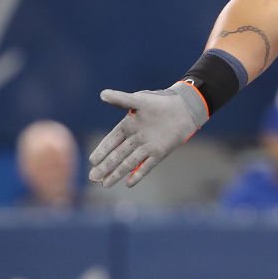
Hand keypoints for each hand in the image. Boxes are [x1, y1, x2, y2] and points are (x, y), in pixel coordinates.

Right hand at [88, 82, 207, 187]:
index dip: (102, 151)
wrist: (185, 107)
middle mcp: (136, 138)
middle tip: (93, 178)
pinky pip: (147, 166)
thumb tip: (102, 94)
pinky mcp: (160, 152)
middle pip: (117, 155)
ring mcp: (147, 147)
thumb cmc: (161, 101)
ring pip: (129, 163)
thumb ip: (121, 99)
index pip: (111, 141)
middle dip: (105, 166)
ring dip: (117, 173)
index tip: (92, 161)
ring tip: (105, 184)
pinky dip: (138, 174)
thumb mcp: (140, 99)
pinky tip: (128, 183)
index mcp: (128, 126)